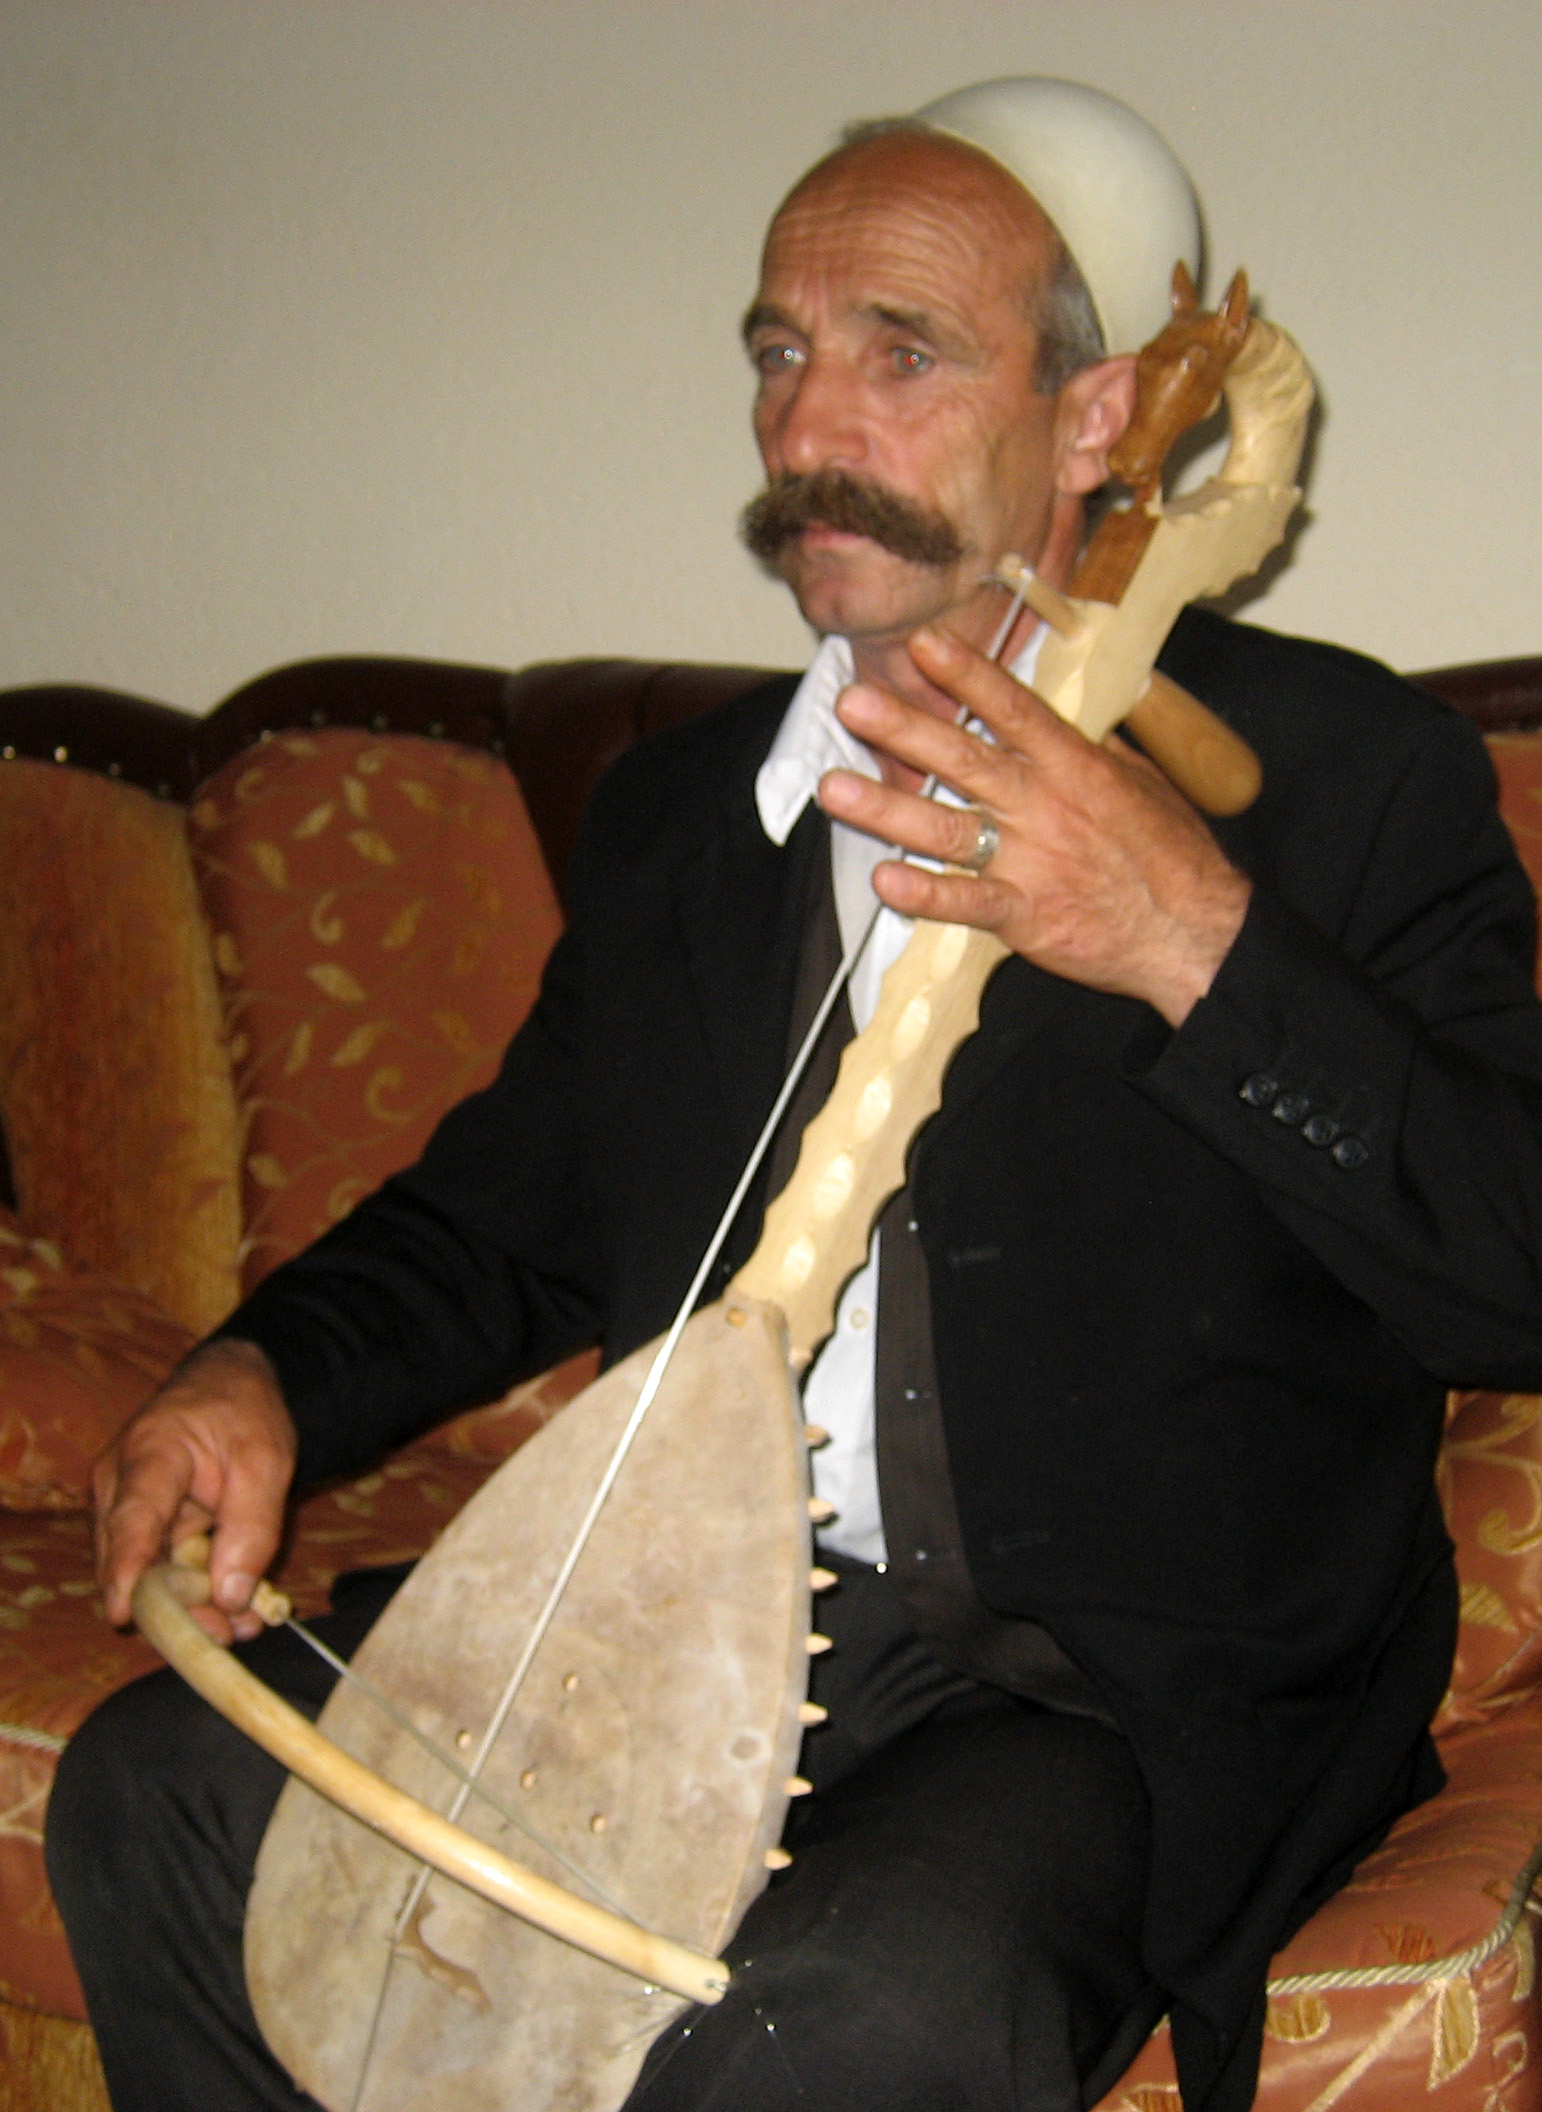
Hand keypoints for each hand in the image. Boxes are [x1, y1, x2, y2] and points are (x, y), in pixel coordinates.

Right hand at [93, 1338, 296, 1640]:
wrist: (230, 1386)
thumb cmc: (244, 1414)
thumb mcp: (266, 1461)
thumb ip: (252, 1528)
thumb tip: (230, 1598)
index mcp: (150, 1453)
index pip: (133, 1517)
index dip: (128, 1570)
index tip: (124, 1614)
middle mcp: (119, 1484)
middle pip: (133, 1561)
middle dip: (177, 1608)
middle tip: (230, 1635)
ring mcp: (121, 1508)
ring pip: (143, 1574)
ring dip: (189, 1607)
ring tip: (243, 1626)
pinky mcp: (137, 1527)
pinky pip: (157, 1569)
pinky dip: (192, 1592)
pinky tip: (233, 1609)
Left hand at [817, 624, 1251, 1026]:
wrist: (1197, 931)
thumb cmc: (1171, 855)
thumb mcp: (1139, 781)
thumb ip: (1090, 747)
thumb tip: (1059, 717)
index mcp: (1074, 765)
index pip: (1013, 708)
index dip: (968, 673)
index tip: (924, 643)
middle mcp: (1046, 805)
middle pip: (966, 758)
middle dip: (906, 729)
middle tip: (853, 704)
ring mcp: (1033, 861)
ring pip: (951, 827)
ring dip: (889, 808)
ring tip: (836, 790)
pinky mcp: (1028, 915)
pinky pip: (969, 902)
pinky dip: (928, 893)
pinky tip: (887, 879)